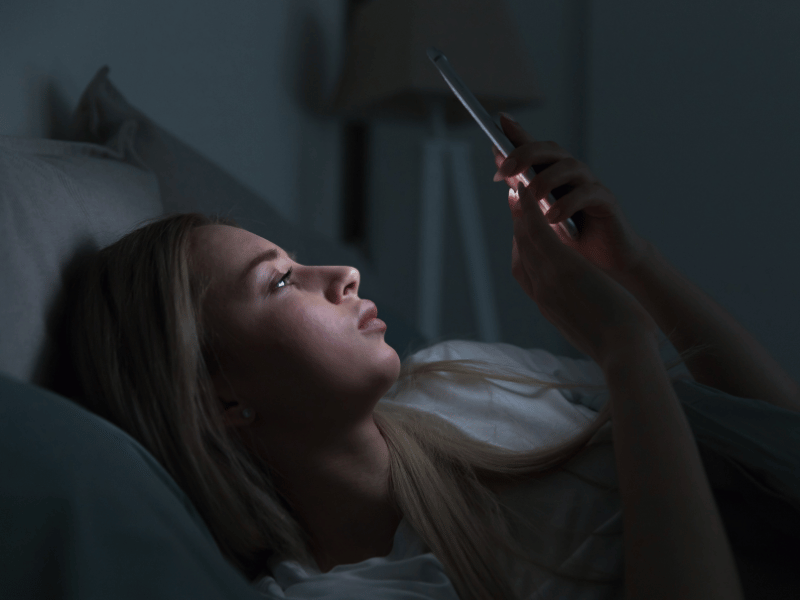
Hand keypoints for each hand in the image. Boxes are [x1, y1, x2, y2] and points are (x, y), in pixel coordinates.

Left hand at [492, 114, 650, 282]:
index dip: (517, 132)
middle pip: (551, 150)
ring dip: (547, 179)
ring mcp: (590, 185)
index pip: (534, 148)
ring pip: (571, 166)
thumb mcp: (539, 217)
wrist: (604, 264)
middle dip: (525, 154)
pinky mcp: (607, 202)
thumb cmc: (570, 240)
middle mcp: (572, 174)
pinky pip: (589, 193)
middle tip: (505, 170)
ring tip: (532, 197)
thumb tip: (501, 170)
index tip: (498, 120)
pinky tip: (552, 217)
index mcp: (553, 175)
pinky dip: (568, 203)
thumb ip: (522, 192)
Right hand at [507, 177, 658, 364]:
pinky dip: (529, 210)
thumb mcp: (591, 328)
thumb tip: (590, 308)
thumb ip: (582, 312)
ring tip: (516, 187)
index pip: (525, 271)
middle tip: (512, 198)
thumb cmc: (617, 345)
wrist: (623, 353)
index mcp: (548, 306)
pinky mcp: (562, 268)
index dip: (520, 246)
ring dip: (518, 210)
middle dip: (515, 223)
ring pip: (524, 238)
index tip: (520, 228)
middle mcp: (541, 292)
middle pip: (520, 251)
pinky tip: (527, 192)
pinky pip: (539, 233)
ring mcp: (548, 280)